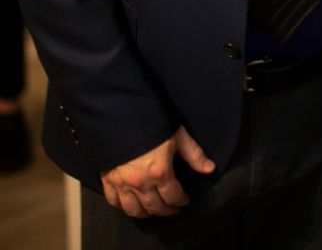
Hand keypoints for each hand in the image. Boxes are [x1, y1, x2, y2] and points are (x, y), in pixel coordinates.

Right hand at [99, 126, 214, 218]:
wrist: (123, 113)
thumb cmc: (154, 121)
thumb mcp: (178, 135)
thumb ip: (194, 154)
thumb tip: (209, 169)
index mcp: (159, 172)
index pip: (173, 196)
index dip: (182, 201)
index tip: (185, 201)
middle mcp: (139, 182)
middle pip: (154, 207)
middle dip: (166, 211)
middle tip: (172, 209)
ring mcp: (121, 183)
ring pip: (133, 210)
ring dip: (145, 213)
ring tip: (153, 210)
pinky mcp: (107, 179)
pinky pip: (113, 201)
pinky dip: (122, 207)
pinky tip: (130, 204)